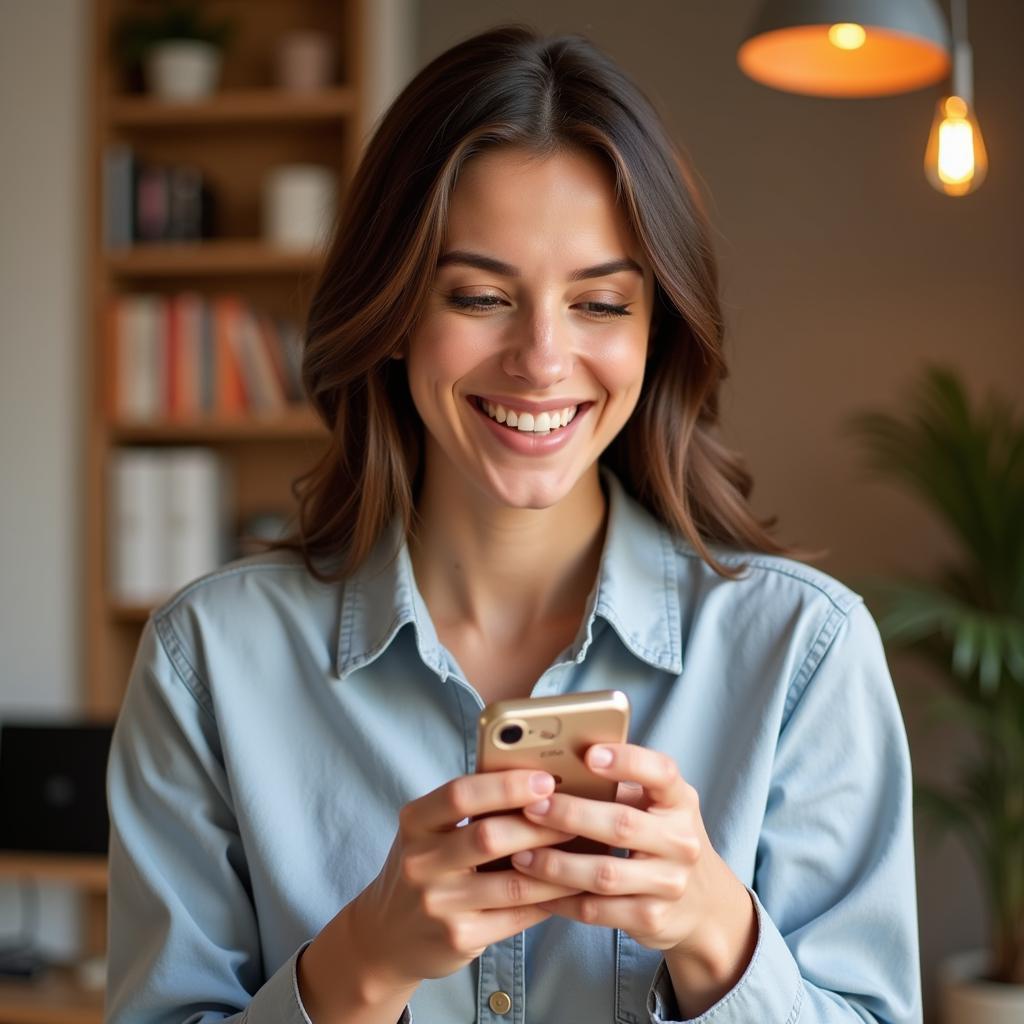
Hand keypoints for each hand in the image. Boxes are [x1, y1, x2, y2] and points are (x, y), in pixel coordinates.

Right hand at [340, 769, 582, 998]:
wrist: (387, 936)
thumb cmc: (425, 867)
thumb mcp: (430, 830)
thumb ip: (469, 807)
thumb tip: (538, 780)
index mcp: (415, 822)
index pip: (460, 794)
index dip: (506, 785)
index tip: (546, 778)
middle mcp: (421, 862)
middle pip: (489, 836)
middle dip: (541, 824)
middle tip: (578, 814)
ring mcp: (438, 904)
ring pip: (512, 882)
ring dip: (556, 866)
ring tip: (587, 850)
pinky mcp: (459, 938)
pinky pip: (517, 916)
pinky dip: (550, 899)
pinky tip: (572, 886)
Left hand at [509, 743, 753, 965]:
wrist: (704, 905)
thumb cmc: (661, 839)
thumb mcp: (656, 806)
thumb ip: (621, 785)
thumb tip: (555, 763)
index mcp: (680, 800)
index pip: (661, 772)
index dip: (626, 761)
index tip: (589, 754)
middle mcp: (681, 841)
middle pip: (622, 824)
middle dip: (570, 815)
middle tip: (531, 807)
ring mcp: (669, 883)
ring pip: (604, 873)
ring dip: (556, 864)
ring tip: (521, 853)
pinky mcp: (652, 918)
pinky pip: (598, 910)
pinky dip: (562, 899)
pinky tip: (536, 890)